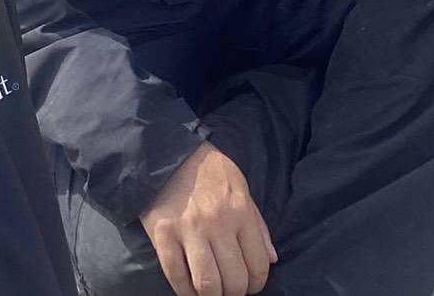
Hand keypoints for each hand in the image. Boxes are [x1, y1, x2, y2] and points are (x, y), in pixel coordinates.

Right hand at [139, 143, 275, 295]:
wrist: (165, 151)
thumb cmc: (207, 171)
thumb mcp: (239, 186)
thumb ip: (256, 224)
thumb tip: (271, 259)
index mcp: (240, 210)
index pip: (258, 265)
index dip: (256, 284)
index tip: (248, 284)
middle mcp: (217, 222)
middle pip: (234, 282)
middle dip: (234, 293)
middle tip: (229, 289)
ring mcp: (188, 229)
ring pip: (207, 286)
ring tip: (211, 291)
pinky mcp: (163, 234)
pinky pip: (177, 277)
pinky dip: (185, 292)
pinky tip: (190, 289)